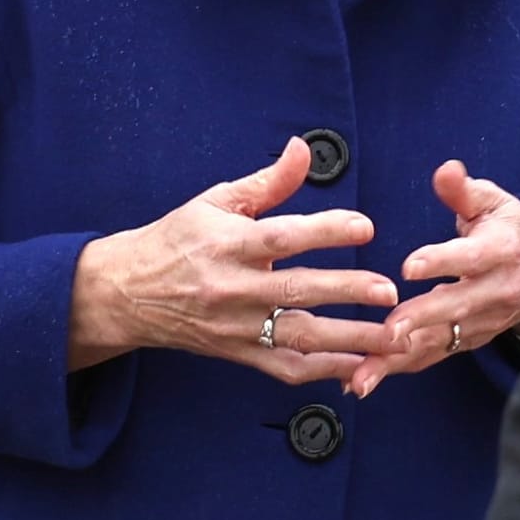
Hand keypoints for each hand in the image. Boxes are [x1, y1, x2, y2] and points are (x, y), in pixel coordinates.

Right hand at [69, 136, 400, 386]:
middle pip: (296, 290)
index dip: (324, 230)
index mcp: (229, 244)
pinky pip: (286, 368)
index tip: (365, 227)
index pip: (282, 237)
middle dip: (347, 291)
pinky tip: (360, 367)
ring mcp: (237, 327)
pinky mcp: (239, 355)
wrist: (128, 293)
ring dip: (349, 339)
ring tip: (392, 337)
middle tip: (389, 291)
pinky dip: (324, 371)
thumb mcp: (215, 201)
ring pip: (299, 337)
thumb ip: (268, 182)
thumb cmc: (176, 242)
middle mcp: (233, 288)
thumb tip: (303, 149)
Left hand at [347, 162, 519, 400]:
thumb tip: (445, 170)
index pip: (470, 258)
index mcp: (500, 252)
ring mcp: (484, 322)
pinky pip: (432, 356)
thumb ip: (464, 190)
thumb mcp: (493, 202)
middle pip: (455, 307)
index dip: (441, 261)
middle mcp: (495, 292)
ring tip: (361, 376)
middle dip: (419, 320)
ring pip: (440, 341)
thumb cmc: (509, 228)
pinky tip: (358, 380)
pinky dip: (397, 368)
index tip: (409, 266)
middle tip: (386, 331)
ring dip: (399, 359)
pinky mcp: (470, 341)